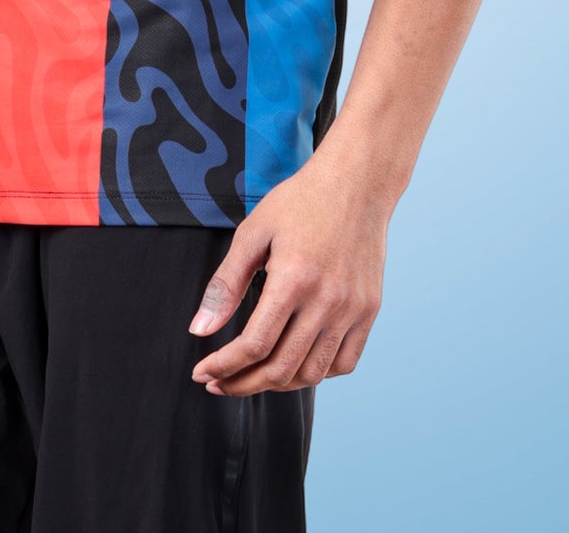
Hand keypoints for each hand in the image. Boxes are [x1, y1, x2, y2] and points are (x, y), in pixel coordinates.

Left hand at [186, 142, 389, 394]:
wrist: (356, 183)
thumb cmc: (300, 202)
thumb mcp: (253, 232)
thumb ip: (226, 285)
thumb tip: (199, 330)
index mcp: (294, 278)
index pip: (254, 345)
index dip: (224, 366)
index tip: (202, 373)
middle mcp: (327, 300)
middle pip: (281, 369)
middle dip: (243, 384)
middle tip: (219, 383)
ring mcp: (353, 309)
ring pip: (312, 374)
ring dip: (277, 384)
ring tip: (252, 376)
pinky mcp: (369, 311)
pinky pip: (344, 363)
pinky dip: (316, 374)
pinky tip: (293, 363)